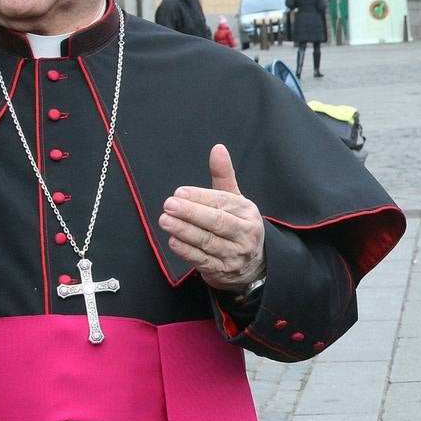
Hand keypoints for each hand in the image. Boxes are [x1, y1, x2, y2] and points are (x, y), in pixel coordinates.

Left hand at [159, 144, 264, 291]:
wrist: (255, 266)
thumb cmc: (239, 226)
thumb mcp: (236, 200)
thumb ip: (224, 176)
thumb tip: (217, 149)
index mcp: (247, 212)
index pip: (223, 202)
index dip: (200, 197)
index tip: (179, 193)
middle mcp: (244, 233)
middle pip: (217, 222)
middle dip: (191, 213)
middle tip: (169, 205)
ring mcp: (234, 254)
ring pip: (208, 241)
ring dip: (185, 231)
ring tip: (166, 221)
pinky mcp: (222, 271)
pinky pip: (203, 260)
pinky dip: (187, 251)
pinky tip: (173, 241)